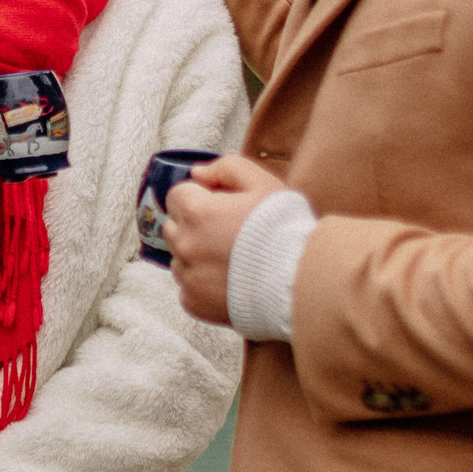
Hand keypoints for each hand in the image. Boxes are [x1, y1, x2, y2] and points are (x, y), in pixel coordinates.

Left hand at [164, 153, 287, 325]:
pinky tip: (228, 281)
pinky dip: (201, 285)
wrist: (300, 281)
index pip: (176, 196)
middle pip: (172, 227)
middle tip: (227, 232)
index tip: (219, 206)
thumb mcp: (263, 183)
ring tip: (231, 259)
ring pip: (178, 259)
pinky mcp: (195, 303)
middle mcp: (185, 244)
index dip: (199, 197)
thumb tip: (197, 173)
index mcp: (197, 212)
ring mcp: (188, 276)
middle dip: (193, 225)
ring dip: (196, 256)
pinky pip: (187, 289)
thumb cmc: (284, 230)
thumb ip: (227, 168)